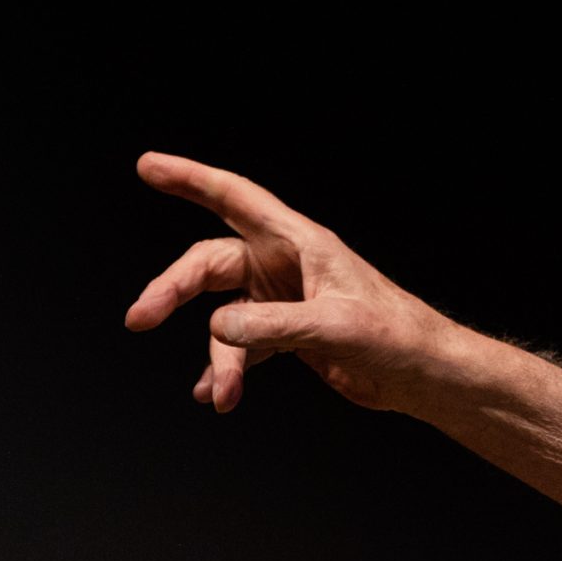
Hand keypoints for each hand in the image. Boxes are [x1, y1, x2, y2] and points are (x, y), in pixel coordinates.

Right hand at [124, 151, 464, 416]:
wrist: (421, 372)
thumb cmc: (395, 335)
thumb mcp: (334, 326)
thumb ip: (275, 326)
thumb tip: (220, 326)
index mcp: (303, 243)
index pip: (236, 198)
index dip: (191, 179)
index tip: (149, 166)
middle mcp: (288, 264)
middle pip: (211, 262)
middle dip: (173, 288)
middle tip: (140, 317)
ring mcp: (285, 298)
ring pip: (224, 315)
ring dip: (217, 356)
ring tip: (222, 394)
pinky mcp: (288, 332)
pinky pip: (240, 346)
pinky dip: (226, 369)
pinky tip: (217, 394)